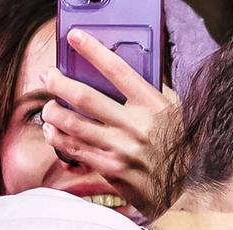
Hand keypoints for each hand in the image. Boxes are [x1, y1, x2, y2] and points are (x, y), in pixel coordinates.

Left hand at [40, 28, 183, 218]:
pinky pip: (75, 150)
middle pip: (85, 97)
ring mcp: (122, 150)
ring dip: (53, 112)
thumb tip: (122, 69)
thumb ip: (150, 90)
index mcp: (153, 105)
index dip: (93, 51)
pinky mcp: (111, 169)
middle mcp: (136, 126)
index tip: (75, 37)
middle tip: (48, 77)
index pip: (117, 71)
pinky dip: (58, 138)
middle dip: (58, 83)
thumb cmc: (176, 144)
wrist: (184, 188)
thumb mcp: (173, 111)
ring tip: (49, 107)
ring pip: (73, 124)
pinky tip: (53, 131)